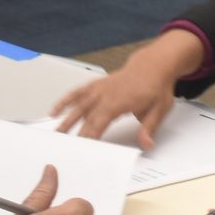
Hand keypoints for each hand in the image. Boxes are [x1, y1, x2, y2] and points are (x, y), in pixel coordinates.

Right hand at [50, 28, 200, 147]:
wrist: (153, 65)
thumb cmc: (156, 87)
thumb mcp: (159, 109)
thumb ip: (149, 128)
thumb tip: (146, 144)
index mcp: (120, 102)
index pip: (101, 121)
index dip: (91, 135)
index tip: (84, 148)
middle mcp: (106, 94)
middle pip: (87, 117)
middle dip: (76, 134)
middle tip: (66, 149)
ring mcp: (99, 89)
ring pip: (78, 105)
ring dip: (66, 119)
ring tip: (56, 134)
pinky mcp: (96, 85)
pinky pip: (77, 92)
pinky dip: (65, 101)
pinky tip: (54, 111)